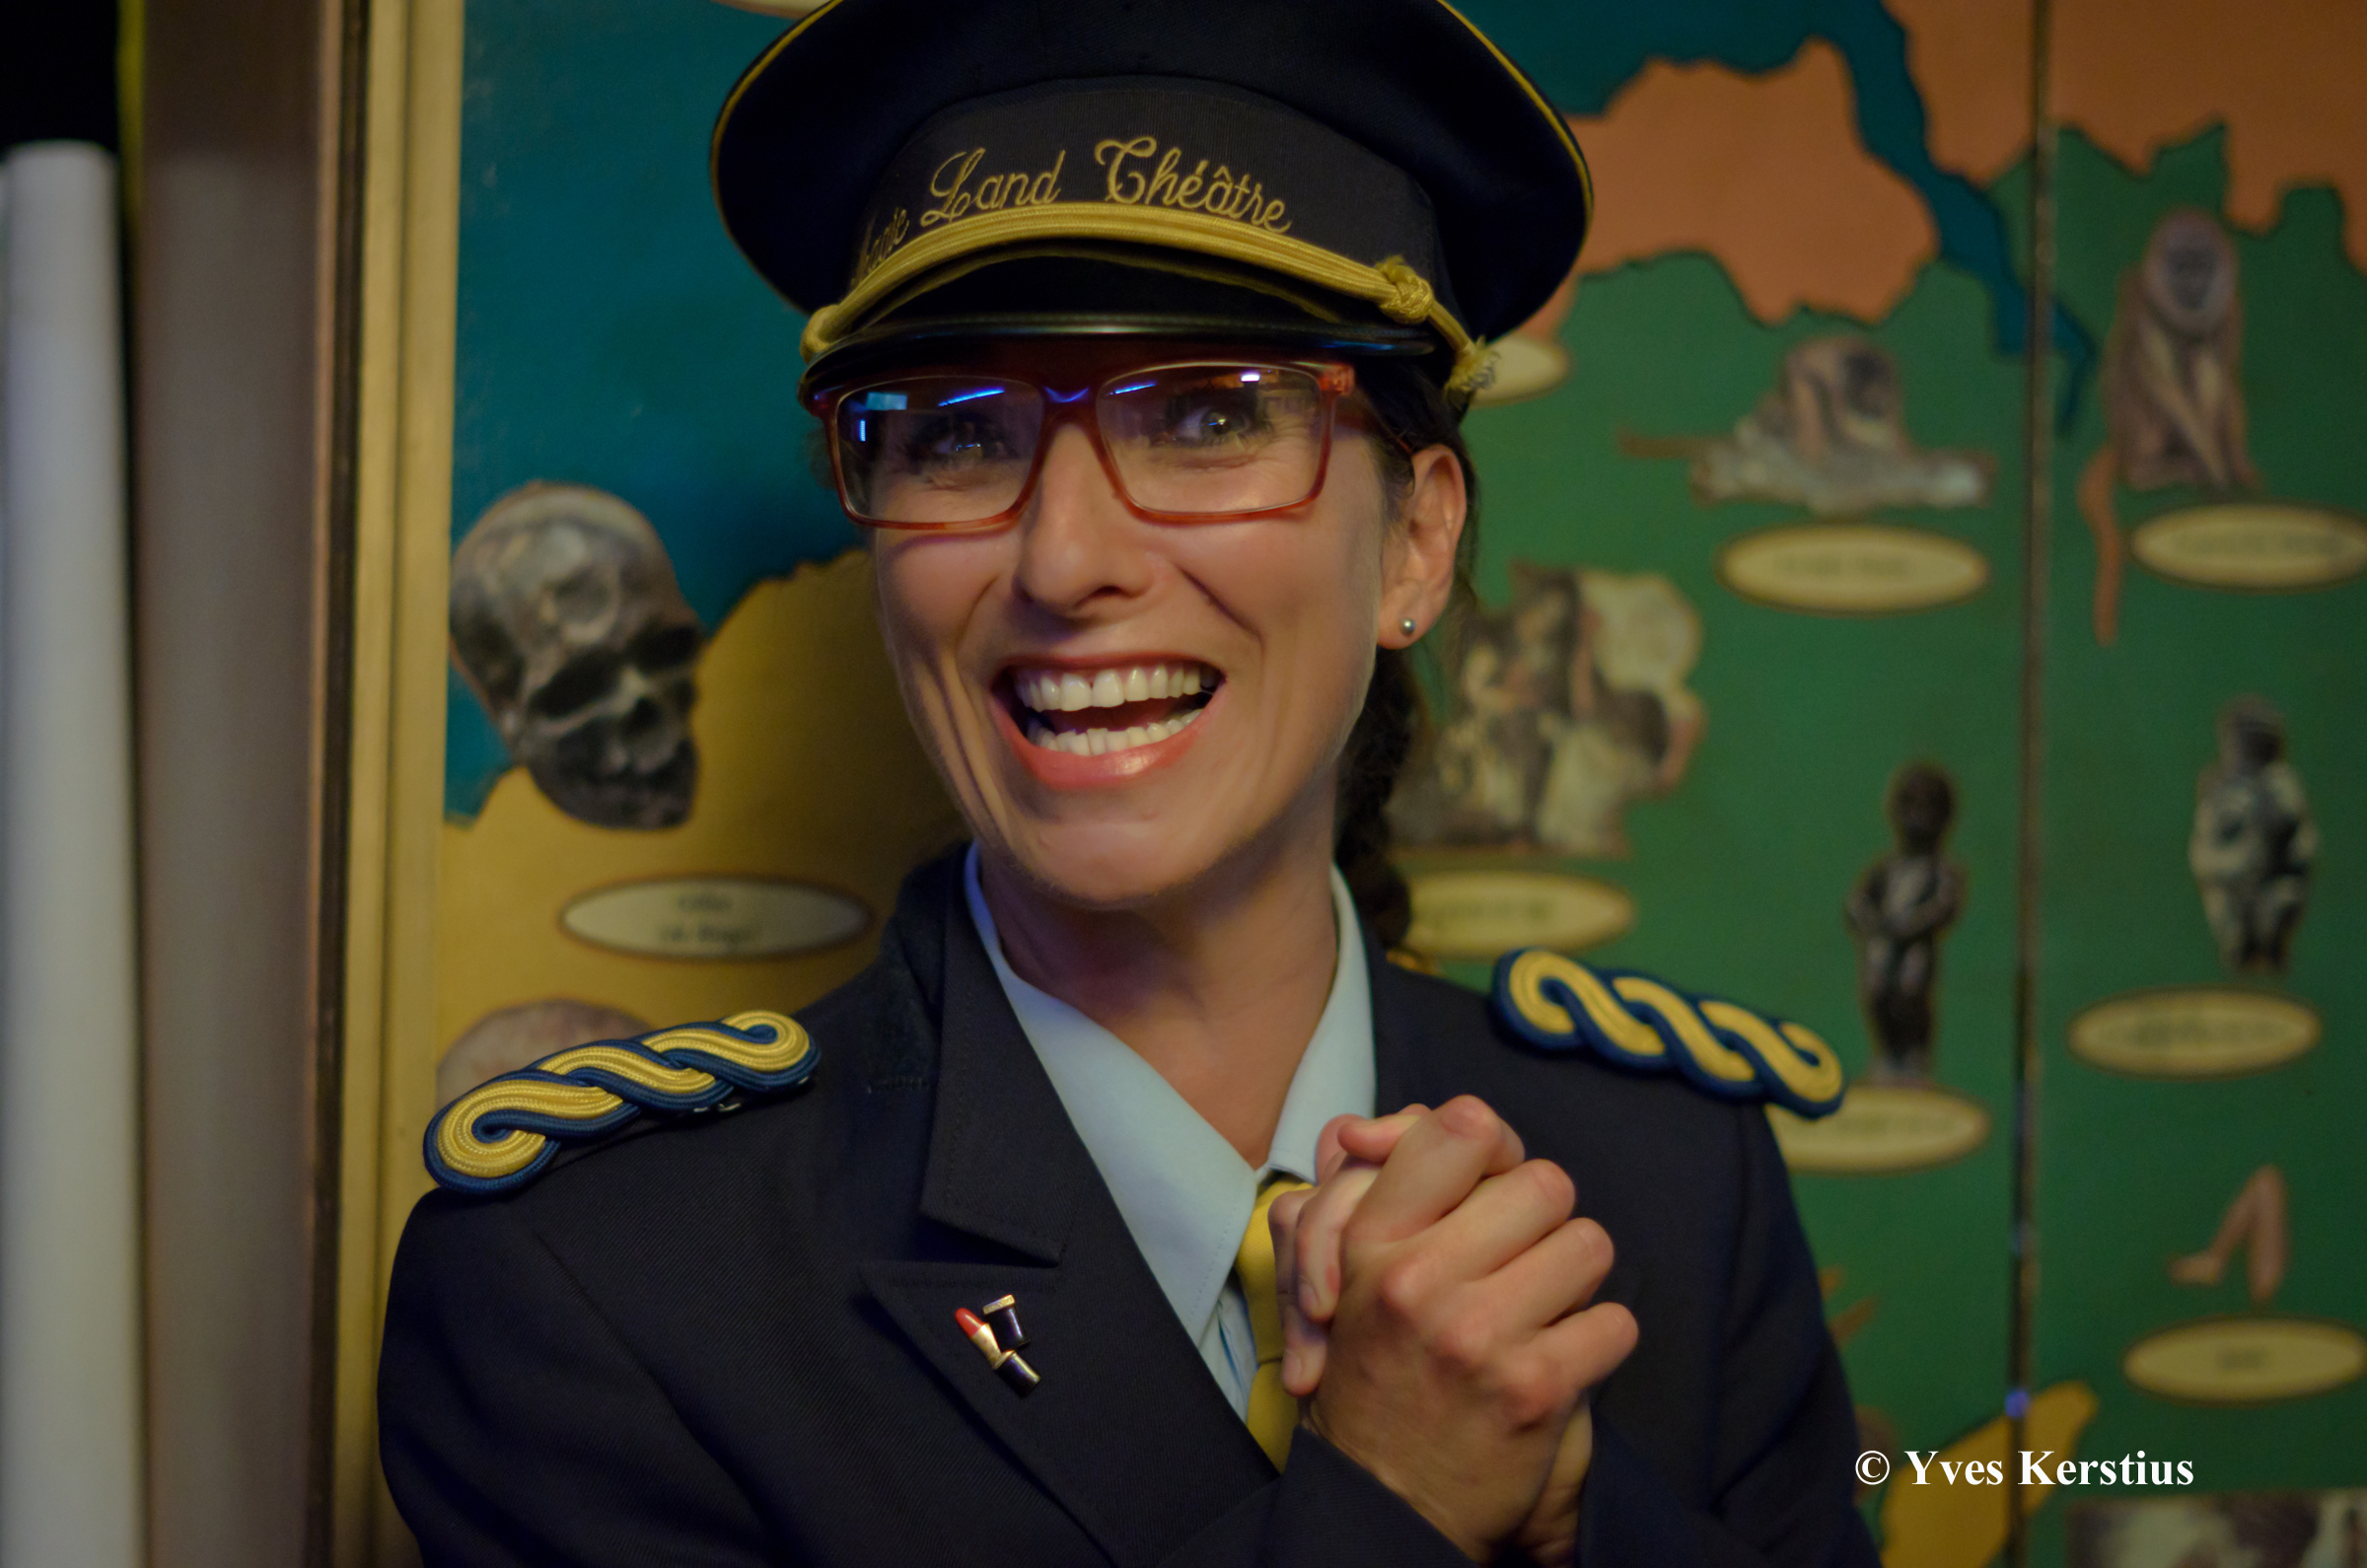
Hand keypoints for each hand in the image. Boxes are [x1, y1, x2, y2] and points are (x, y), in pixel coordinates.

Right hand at [1279, 1096, 1636, 1559]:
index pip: (1462, 1129)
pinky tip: (1558, 1366)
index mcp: (1372, 1241)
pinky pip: (1615, 1323)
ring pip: (1588, 1245)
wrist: (1385, 1503)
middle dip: (1545, 1222)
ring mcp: (1476, 1334)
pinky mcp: (1533, 1388)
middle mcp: (1418, 1279)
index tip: (1490, 1185)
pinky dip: (1598, 1345)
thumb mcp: (1359, 1271)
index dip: (1495, 1149)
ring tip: (1538, 1313)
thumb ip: (1407, 1186)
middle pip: (1544, 1184)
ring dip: (1575, 1281)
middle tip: (1519, 1263)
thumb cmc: (1379, 1374)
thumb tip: (1471, 1116)